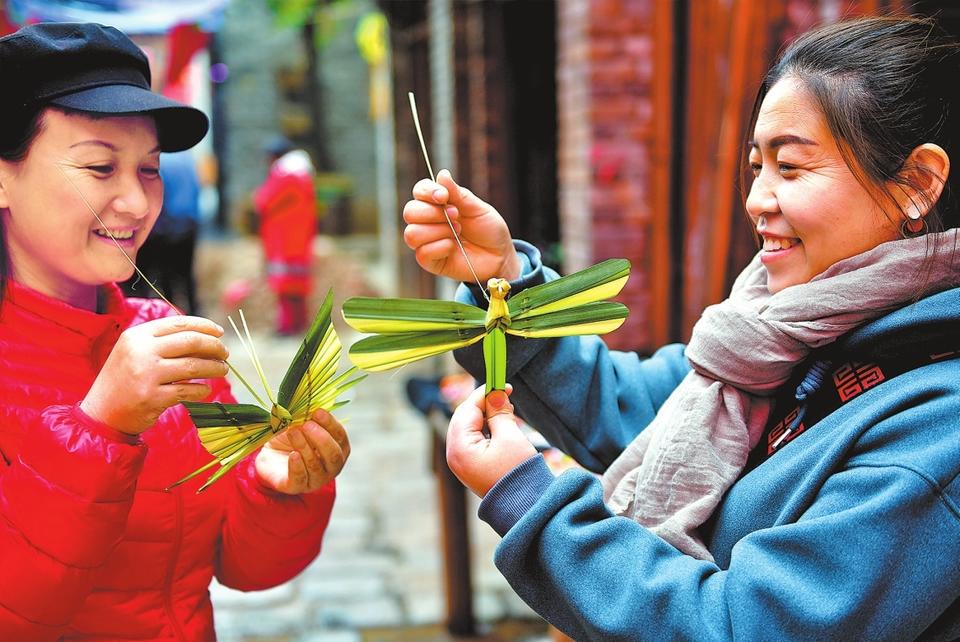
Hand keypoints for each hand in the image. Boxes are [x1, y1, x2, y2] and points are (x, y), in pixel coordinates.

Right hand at [81, 316, 228, 434]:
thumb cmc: (124, 380)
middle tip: (225, 353)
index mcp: (137, 336)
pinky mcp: (152, 398)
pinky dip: (202, 390)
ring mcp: (146, 375)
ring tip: (223, 370)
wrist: (101, 414)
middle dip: (214, 346)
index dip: (204, 326)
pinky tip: (206, 390)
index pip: (179, 323)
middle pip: (190, 341)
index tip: (220, 332)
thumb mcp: (135, 353)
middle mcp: (141, 352)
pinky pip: (188, 390)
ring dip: (214, 367)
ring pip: (194, 366)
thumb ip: (163, 342)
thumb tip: (206, 336)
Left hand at [255, 409, 349, 494]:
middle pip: (333, 455)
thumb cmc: (291, 438)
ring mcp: (316, 479)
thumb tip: (311, 405)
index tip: (317, 411)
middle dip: (321, 439)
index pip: (340, 437)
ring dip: (304, 446)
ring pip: (315, 466)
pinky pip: (300, 478)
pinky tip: (293, 455)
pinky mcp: (297, 487)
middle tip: (307, 424)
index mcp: (338, 449)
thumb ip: (309, 417)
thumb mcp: (301, 424)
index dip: (330, 424)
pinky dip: (297, 466)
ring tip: (292, 431)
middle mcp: (331, 467)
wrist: (270, 456)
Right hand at [403, 169, 520, 282]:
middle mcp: (427, 222)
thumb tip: (442, 174)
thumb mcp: (477, 208)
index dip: (427, 191)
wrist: (499, 256)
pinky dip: (442, 247)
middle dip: (433, 213)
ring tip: (457, 232)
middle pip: (410, 211)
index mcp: (437, 204)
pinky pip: (423, 253)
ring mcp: (426, 242)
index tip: (444, 197)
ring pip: (412, 233)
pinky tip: (454, 248)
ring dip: (439, 231)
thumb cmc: (488, 230)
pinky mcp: (430, 261)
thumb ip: (458, 194)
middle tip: (456, 216)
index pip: (419, 191)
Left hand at [446, 385, 536, 496]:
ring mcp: (460, 462)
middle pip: (464, 417)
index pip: (468, 409)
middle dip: (484, 404)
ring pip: (468, 427)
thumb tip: (495, 394)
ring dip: (486, 416)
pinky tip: (502, 427)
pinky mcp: (470, 467)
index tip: (503, 384)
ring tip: (508, 413)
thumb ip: (499, 412)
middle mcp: (454, 454)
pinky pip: (473, 440)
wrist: (525, 508)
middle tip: (506, 397)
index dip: (485, 393)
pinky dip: (485, 429)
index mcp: (460, 446)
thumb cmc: (518, 473)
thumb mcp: (510, 437)